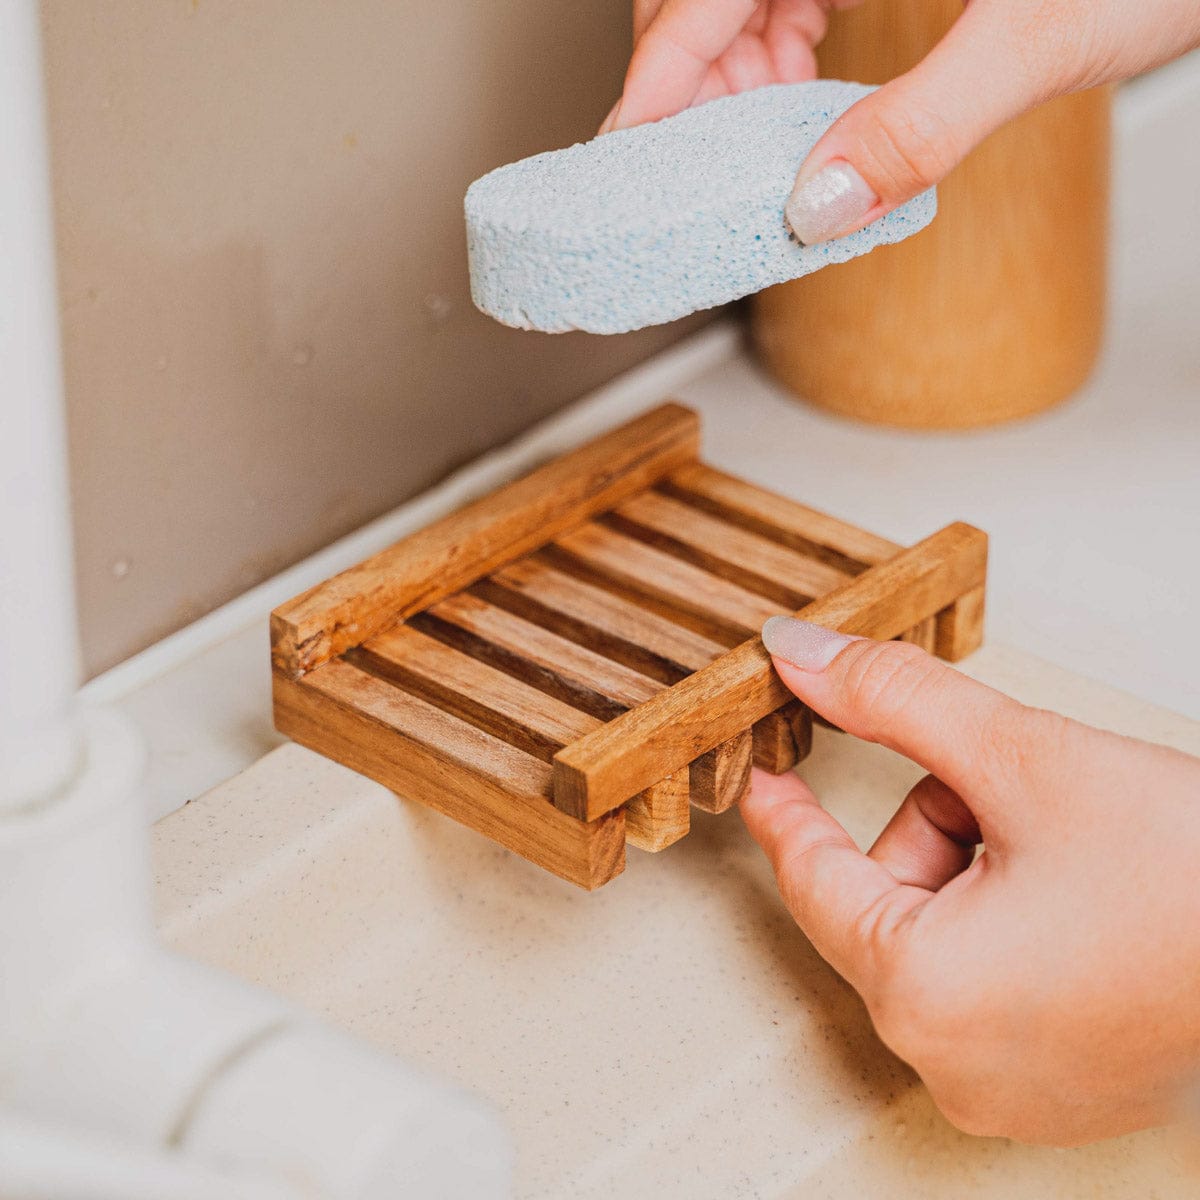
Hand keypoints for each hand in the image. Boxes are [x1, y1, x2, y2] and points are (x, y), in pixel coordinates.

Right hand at [604, 1, 1199, 243]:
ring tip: (754, 136)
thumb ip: (920, 125)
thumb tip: (822, 204)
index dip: (662, 69)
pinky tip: (797, 89)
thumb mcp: (1037, 39)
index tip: (629, 147)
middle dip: (695, 74)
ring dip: (736, 67)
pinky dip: (780, 45)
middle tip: (699, 160)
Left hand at [742, 616, 1199, 1143]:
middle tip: (1007, 791)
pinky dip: (1002, 918)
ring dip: (974, 863)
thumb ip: (890, 697)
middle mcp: (954, 1063)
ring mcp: (1006, 1088)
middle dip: (931, 822)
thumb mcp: (1018, 755)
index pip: (810, 879)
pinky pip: (980, 978)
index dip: (785, 811)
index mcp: (925, 995)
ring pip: (932, 932)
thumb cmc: (1195, 872)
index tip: (762, 772)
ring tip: (1065, 843)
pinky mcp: (1053, 1088)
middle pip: (882, 900)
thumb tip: (801, 656)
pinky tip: (1079, 894)